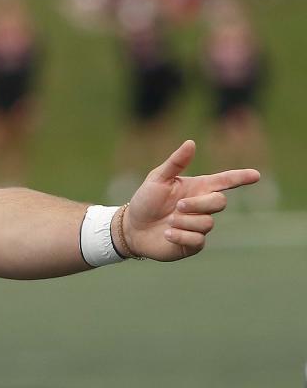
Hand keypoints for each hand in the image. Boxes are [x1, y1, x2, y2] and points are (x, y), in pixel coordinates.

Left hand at [120, 140, 259, 261]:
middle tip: (177, 206)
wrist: (131, 228)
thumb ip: (175, 163)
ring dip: (184, 221)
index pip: (225, 181)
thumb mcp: (157, 179)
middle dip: (198, 204)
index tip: (256, 175)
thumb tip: (191, 143)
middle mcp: (202, 207)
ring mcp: (199, 226)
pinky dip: (180, 236)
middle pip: (219, 202)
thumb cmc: (145, 201)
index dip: (240, 178)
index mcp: (197, 188)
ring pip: (207, 223)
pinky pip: (198, 240)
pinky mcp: (193, 244)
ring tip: (167, 222)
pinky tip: (166, 234)